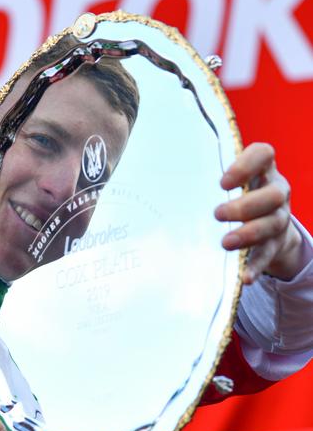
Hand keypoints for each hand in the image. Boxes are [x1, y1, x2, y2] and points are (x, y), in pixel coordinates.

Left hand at [214, 143, 303, 283]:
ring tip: (225, 243)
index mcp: (262, 170)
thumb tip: (152, 179)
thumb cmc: (231, 196)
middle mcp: (275, 191)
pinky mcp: (275, 244)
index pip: (264, 154)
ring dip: (249, 234)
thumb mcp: (223, 184)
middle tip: (217, 214)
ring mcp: (278, 218)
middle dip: (245, 206)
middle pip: (272, 194)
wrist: (264, 225)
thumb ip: (202, 178)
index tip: (222, 182)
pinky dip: (255, 266)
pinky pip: (268, 256)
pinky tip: (243, 276)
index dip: (247, 165)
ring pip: (273, 223)